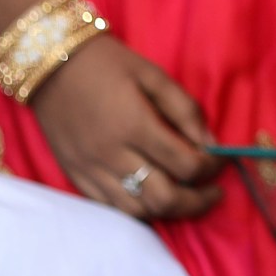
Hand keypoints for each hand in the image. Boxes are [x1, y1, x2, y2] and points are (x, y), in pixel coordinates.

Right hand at [27, 33, 222, 220]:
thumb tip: (211, 143)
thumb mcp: (155, 76)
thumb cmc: (110, 65)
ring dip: (169, 210)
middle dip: (196, 201)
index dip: (212, 168)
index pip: (185, 164)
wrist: (52, 68)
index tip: (223, 161)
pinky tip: (154, 196)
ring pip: (137, 211)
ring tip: (188, 197)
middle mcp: (111, 155)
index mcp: (135, 126)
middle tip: (214, 192)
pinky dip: (138, 208)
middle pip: (163, 198)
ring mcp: (90, 171)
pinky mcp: (76, 177)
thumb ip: (186, 110)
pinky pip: (111, 208)